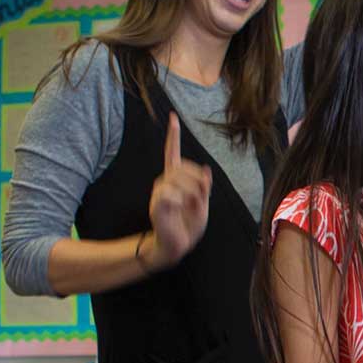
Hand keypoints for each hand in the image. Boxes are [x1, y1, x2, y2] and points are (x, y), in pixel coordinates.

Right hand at [144, 113, 211, 270]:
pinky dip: (181, 202)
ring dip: (192, 194)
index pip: (172, 153)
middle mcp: (164, 181)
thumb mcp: (203, 205)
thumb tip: (205, 171)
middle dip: (198, 182)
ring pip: (179, 181)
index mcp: (176, 179)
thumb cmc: (188, 225)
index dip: (173, 136)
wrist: (176, 245)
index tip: (172, 117)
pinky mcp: (156, 203)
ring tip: (190, 207)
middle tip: (201, 199)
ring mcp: (159, 191)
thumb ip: (204, 188)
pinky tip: (178, 210)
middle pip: (184, 168)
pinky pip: (171, 194)